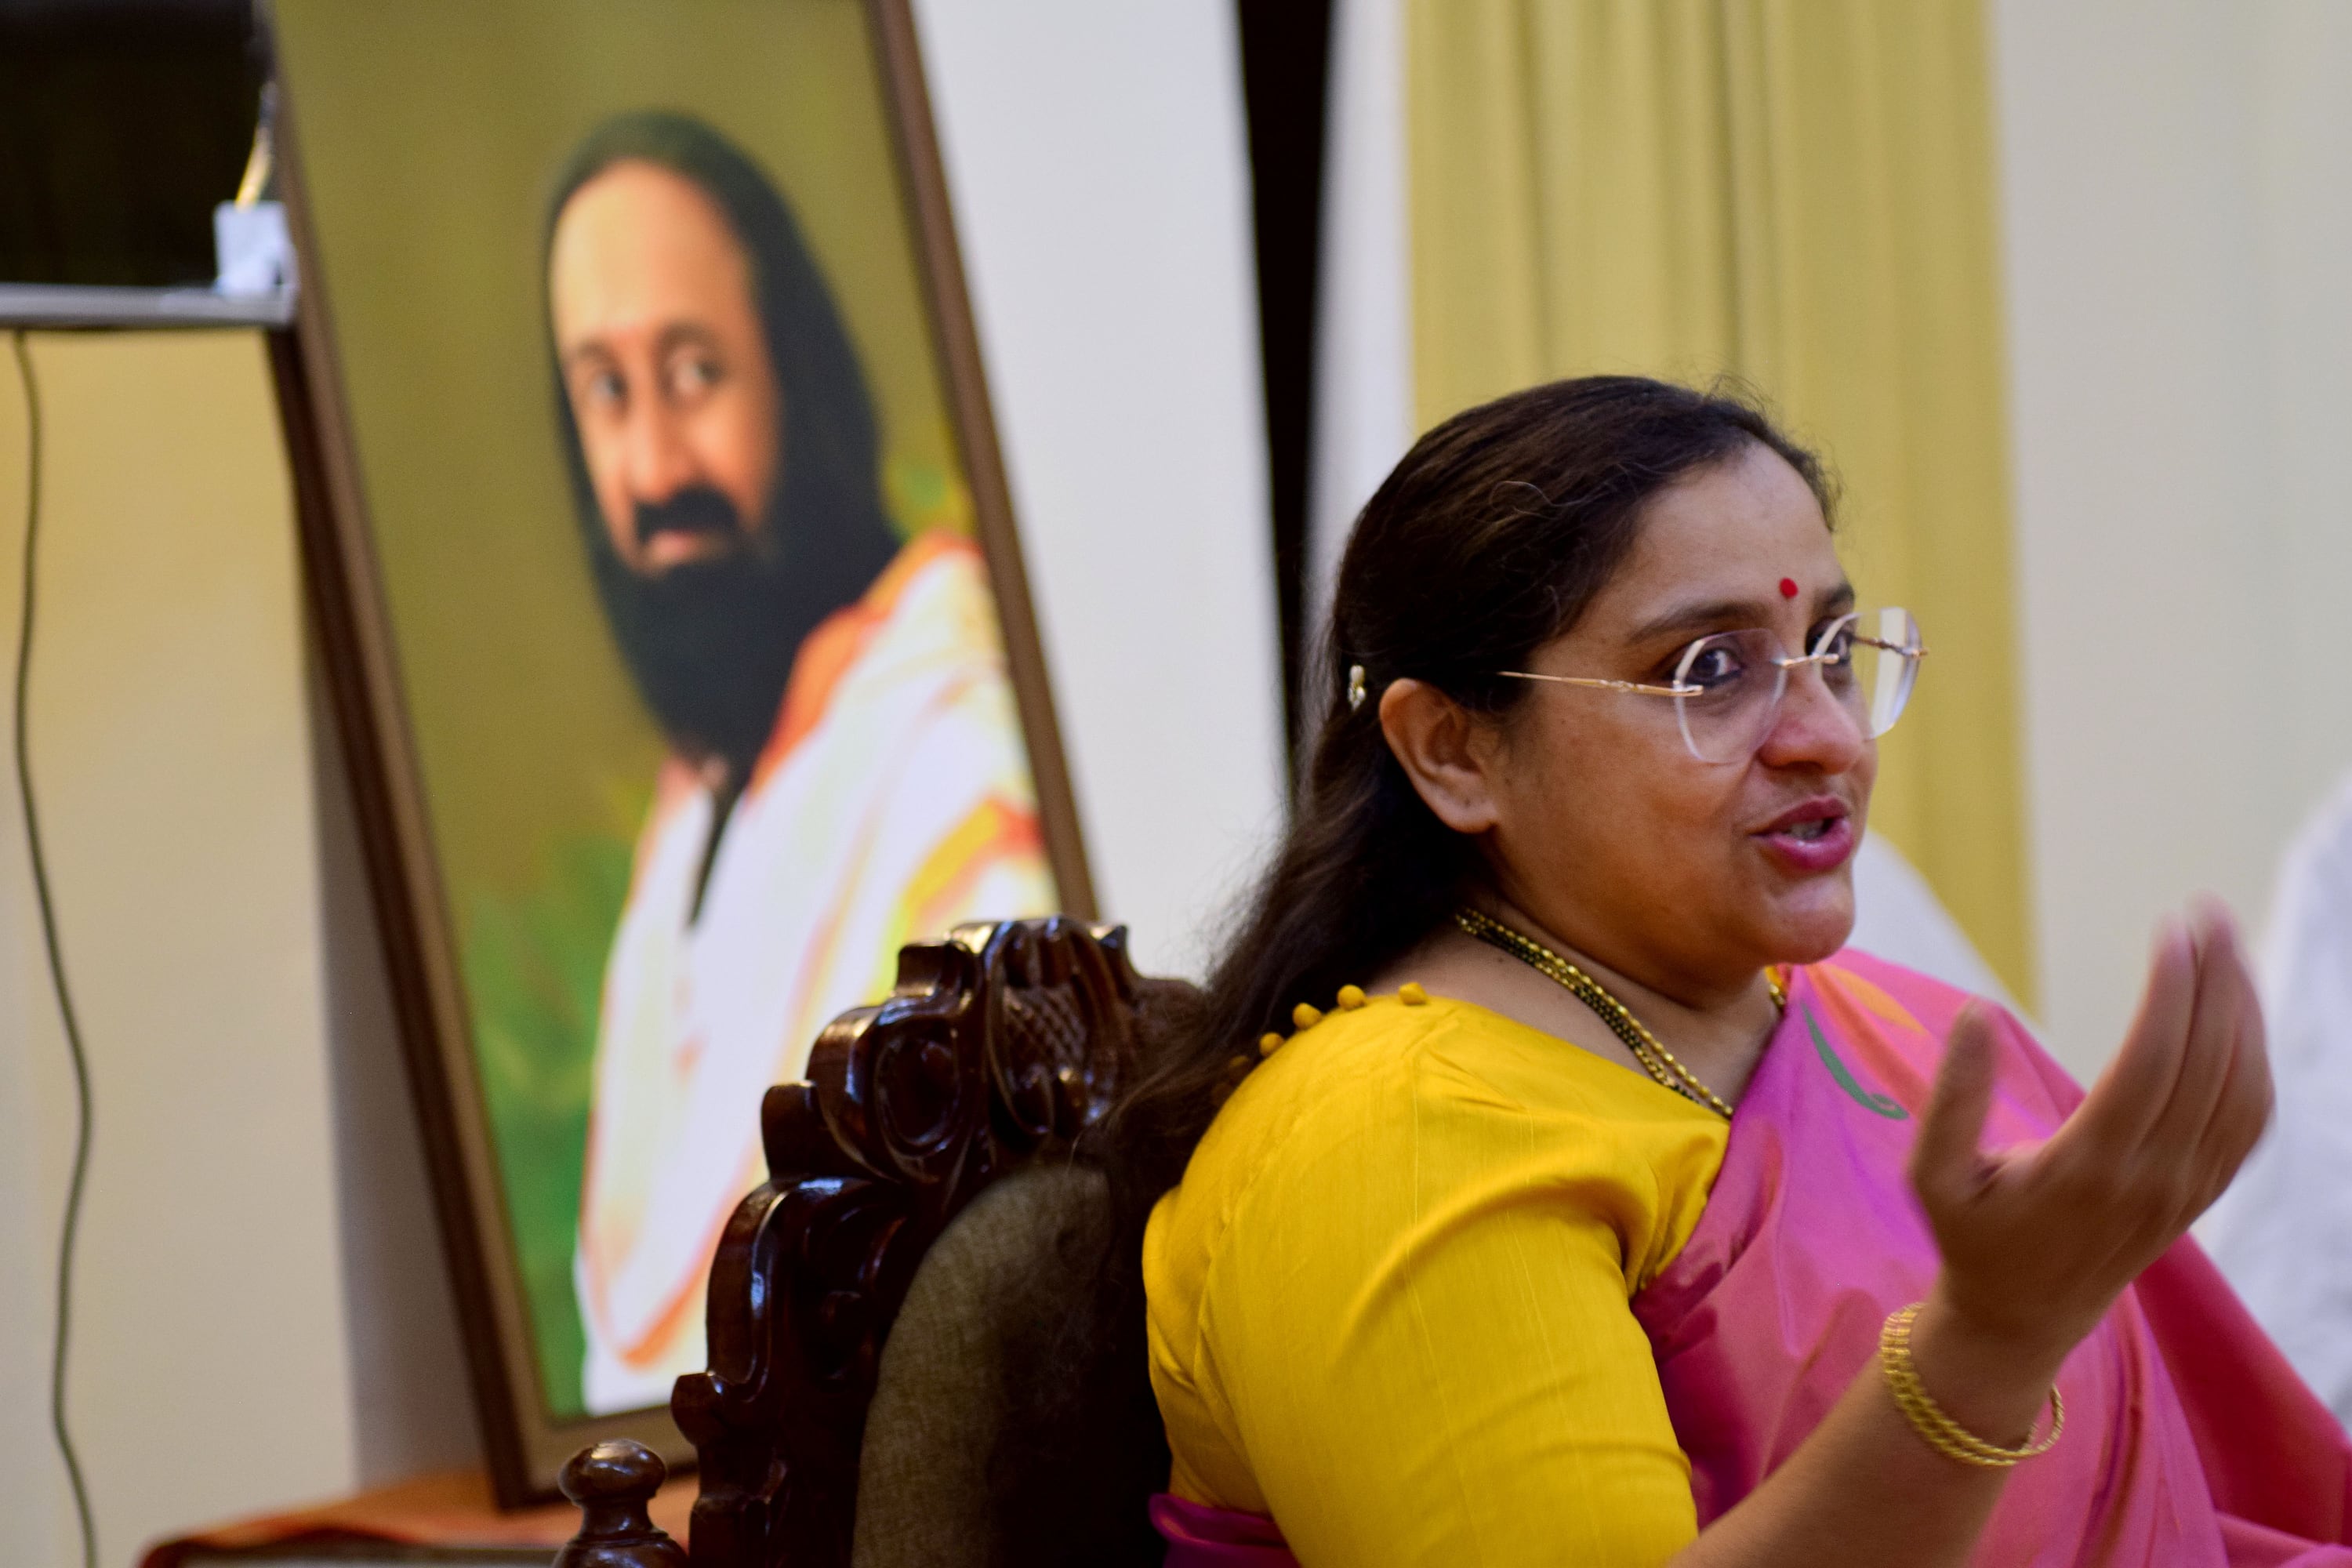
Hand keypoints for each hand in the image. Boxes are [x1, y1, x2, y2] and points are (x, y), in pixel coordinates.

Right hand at [1907, 898, 2271, 1376]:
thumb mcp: (1932, 1175)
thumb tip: (1977, 1012)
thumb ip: (1952, 1097)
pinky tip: (2239, 1009)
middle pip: (2208, 1063)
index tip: (2170, 928)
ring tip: (2228, 945)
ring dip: (2244, 1009)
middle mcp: (2151, 1179)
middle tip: (2207, 912)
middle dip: (2216, 979)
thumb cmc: (1971, 1237)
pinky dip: (2255, 1056)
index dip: (2170, 990)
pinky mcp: (2202, 1194)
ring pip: (2241, 1088)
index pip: (2151, 1062)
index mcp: (2086, 1168)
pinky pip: (2249, 1120)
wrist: (2021, 1319)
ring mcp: (2187, 1190)